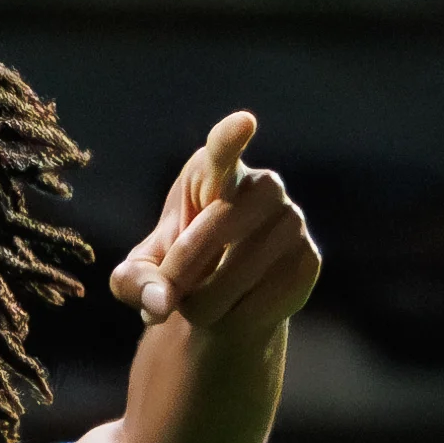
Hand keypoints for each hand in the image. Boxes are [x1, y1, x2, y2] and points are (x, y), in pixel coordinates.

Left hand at [111, 112, 319, 333]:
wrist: (227, 299)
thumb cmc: (177, 268)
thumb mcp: (141, 274)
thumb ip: (135, 282)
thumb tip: (159, 302)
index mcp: (212, 172)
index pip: (221, 153)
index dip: (230, 140)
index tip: (242, 123)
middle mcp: (262, 186)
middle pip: (216, 229)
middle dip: (182, 272)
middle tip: (167, 296)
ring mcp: (292, 221)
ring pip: (238, 273)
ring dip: (204, 305)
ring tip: (198, 304)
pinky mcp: (308, 259)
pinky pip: (263, 301)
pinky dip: (235, 319)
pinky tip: (234, 309)